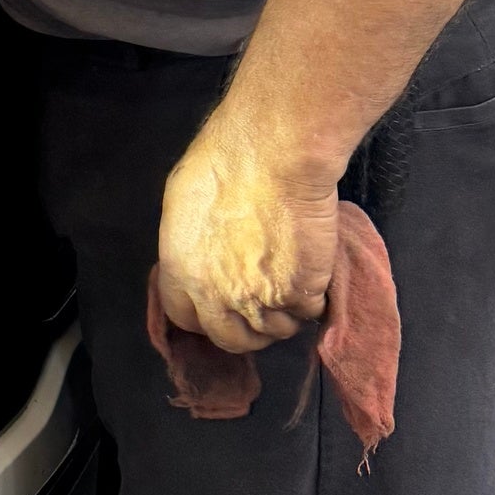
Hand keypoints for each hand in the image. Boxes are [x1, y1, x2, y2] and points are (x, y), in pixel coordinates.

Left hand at [156, 114, 341, 354]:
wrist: (271, 157)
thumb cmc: (223, 163)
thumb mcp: (184, 203)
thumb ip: (192, 243)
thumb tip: (202, 256)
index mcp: (182, 271)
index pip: (183, 317)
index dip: (203, 316)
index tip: (218, 309)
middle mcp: (216, 295)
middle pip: (231, 338)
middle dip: (246, 331)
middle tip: (261, 310)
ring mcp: (259, 299)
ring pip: (275, 330)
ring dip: (284, 316)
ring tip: (291, 287)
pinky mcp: (300, 294)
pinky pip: (309, 311)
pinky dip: (313, 299)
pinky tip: (311, 273)